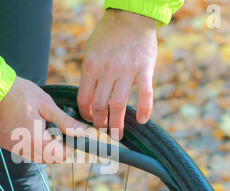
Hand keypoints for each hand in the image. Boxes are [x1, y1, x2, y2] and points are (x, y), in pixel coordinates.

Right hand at [0, 77, 84, 162]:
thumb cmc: (20, 93)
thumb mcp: (46, 105)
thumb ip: (64, 122)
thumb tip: (81, 132)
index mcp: (35, 139)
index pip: (59, 156)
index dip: (69, 148)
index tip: (71, 136)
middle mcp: (23, 148)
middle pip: (49, 159)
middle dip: (57, 148)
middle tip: (59, 131)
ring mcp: (13, 147)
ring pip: (36, 157)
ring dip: (45, 148)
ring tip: (44, 128)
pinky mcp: (5, 144)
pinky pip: (24, 152)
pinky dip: (32, 145)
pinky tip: (31, 128)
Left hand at [78, 9, 156, 138]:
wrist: (131, 16)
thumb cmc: (108, 36)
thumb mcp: (91, 52)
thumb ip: (89, 74)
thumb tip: (86, 98)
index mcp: (91, 66)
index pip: (84, 98)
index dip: (85, 113)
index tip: (88, 119)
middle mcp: (108, 70)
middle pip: (100, 105)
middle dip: (99, 122)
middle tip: (101, 131)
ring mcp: (127, 70)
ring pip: (119, 104)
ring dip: (117, 123)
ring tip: (117, 135)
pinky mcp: (145, 69)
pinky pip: (145, 93)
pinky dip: (145, 109)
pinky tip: (143, 120)